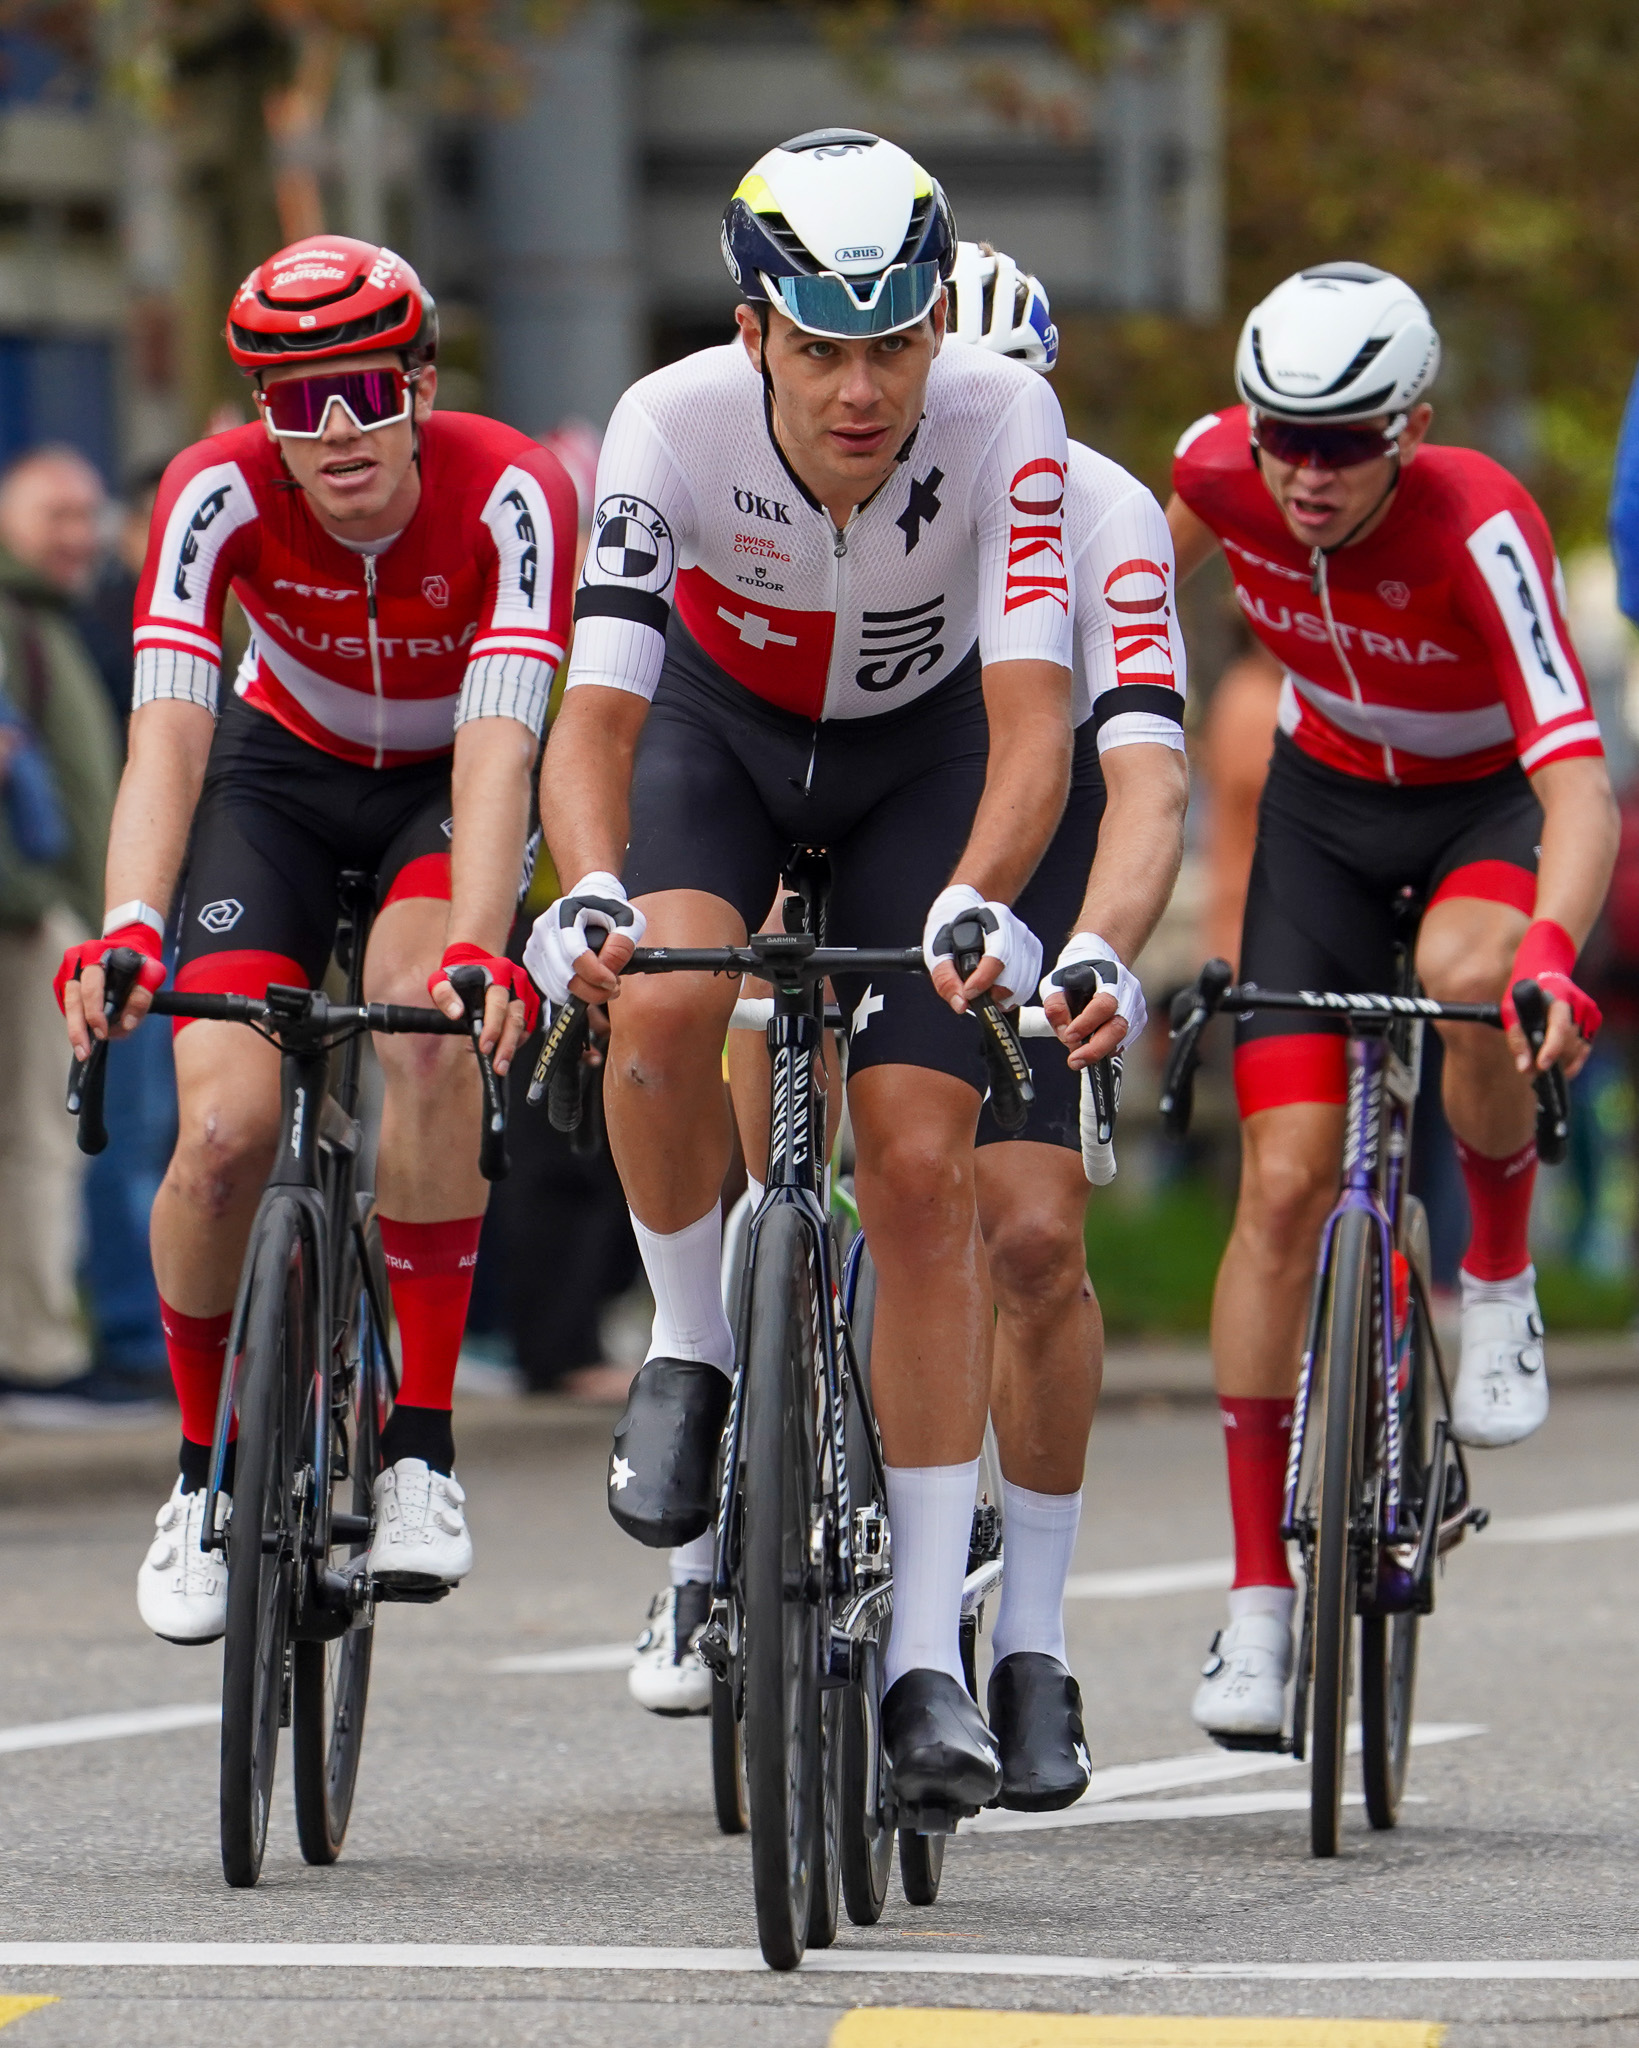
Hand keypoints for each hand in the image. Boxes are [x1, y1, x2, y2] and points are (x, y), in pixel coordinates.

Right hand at [56, 926, 164, 1061]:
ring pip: (68, 1005)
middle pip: (73, 999)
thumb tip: (127, 1022)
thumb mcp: (151, 972)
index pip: (91, 986)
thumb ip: (143, 995)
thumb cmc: (139, 960)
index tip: (103, 1032)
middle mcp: (76, 961)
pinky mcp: (65, 983)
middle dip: (78, 1028)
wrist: (128, 947)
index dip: (95, 1011)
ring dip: (75, 1029)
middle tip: (85, 1050)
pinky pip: (68, 1006)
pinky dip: (77, 1021)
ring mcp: (67, 972)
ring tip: (83, 1050)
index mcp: (95, 953)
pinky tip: (85, 1036)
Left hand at [429, 944, 539, 1074]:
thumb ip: (444, 995)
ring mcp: (526, 992)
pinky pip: (528, 1025)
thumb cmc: (460, 971)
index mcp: (497, 973)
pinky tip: (502, 1048)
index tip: (485, 1048)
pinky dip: (517, 1040)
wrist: (477, 959)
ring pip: (525, 1024)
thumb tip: (456, 1014)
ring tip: (500, 1063)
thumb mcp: (442, 978)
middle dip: (507, 1045)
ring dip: (512, 1045)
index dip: (493, 1028)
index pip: (498, 1004)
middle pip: (516, 1018)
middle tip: (499, 1066)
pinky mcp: (530, 1002)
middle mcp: (516, 982)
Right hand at [523, 872, 644, 1004]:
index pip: (574, 952)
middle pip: (564, 974)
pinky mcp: (533, 960)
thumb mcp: (627, 919)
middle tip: (613, 988)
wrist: (587, 904)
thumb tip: (607, 970)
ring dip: (584, 995)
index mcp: (564, 912)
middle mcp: (544, 928)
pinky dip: (572, 995)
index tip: (613, 982)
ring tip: (604, 987)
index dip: (595, 974)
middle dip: (593, 990)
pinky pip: (550, 989)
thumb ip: (622, 944)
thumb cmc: (608, 911)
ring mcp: (535, 945)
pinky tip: (588, 986)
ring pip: (557, 987)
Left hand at [922, 884, 1041, 1013]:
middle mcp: (1017, 928)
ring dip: (1001, 999)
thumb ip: (945, 978)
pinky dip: (1011, 997)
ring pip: (1023, 984)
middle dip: (992, 994)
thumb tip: (961, 1004)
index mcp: (994, 917)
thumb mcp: (938, 951)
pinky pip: (1028, 986)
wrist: (967, 919)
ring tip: (983, 995)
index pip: (998, 954)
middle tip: (973, 996)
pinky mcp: (1034, 956)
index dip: (983, 979)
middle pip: (1013, 974)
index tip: (967, 993)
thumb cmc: (951, 934)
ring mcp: (1028, 942)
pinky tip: (995, 993)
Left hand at [1042, 932, 1148, 1069]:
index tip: (1069, 1036)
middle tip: (1074, 1060)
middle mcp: (1128, 991)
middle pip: (1119, 1027)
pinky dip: (1107, 1047)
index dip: (1086, 1024)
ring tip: (1079, 1056)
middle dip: (1095, 1049)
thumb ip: (1055, 1006)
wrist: (1099, 963)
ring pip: (1123, 1038)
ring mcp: (1136, 1006)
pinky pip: (1125, 1041)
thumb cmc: (1077, 974)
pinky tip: (1092, 1046)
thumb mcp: (1056, 983)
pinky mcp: (1138, 1020)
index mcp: (1111, 976)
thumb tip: (1064, 1033)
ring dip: (1099, 1051)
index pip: (1104, 1004)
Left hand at [1501, 919, 1599, 1081]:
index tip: (1541, 1067)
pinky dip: (1573, 1059)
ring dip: (1562, 1063)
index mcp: (1558, 998)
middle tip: (1534, 1072)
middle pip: (1569, 1044)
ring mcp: (1590, 1013)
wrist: (1544, 972)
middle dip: (1552, 1061)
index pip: (1559, 1028)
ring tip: (1543, 1066)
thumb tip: (1524, 1067)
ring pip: (1579, 1049)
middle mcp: (1579, 1005)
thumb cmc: (1525, 993)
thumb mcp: (1511, 1010)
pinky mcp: (1595, 1020)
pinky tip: (1560, 1062)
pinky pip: (1585, 1047)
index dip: (1551, 1050)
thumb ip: (1517, 1038)